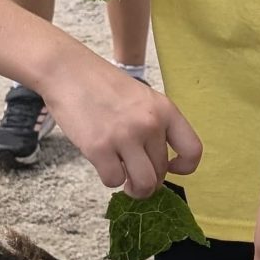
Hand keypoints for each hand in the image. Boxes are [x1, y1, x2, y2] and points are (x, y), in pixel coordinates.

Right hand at [43, 45, 200, 195]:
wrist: (67, 71)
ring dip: (134, 189)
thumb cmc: (102, 85)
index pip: (192, 150)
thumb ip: (154, 125)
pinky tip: (104, 164)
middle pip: (161, 173)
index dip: (184, 168)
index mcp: (165, 110)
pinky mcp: (99, 148)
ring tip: (124, 180)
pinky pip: (114, 180)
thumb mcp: (141, 98)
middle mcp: (150, 124)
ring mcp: (125, 136)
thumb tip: (158, 164)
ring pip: (143, 185)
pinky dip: (109, 178)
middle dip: (149, 180)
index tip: (170, 169)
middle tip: (134, 175)